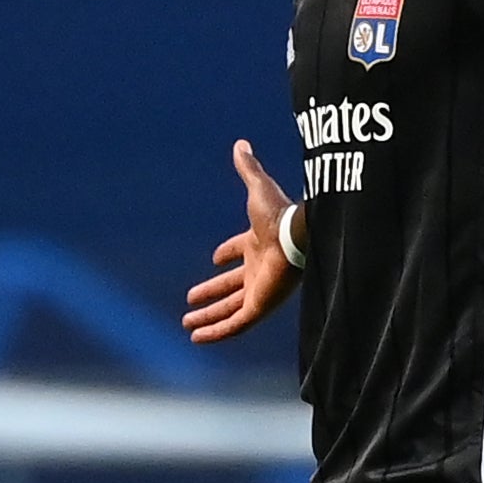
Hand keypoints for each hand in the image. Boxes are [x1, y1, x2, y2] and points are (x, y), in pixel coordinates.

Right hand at [182, 140, 301, 343]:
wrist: (296, 236)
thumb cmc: (279, 214)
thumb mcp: (258, 188)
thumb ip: (248, 169)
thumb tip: (241, 144)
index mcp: (258, 244)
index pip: (240, 252)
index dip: (227, 254)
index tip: (215, 259)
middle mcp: (259, 269)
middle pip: (231, 287)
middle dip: (211, 294)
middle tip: (190, 302)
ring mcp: (260, 290)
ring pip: (230, 310)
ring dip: (209, 318)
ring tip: (187, 326)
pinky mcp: (260, 307)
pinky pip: (235, 326)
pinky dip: (217, 333)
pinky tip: (197, 338)